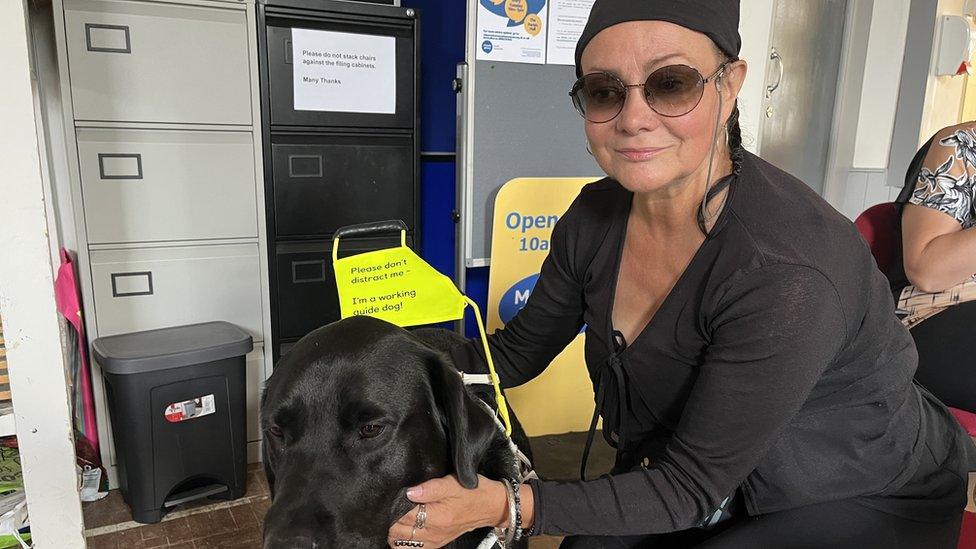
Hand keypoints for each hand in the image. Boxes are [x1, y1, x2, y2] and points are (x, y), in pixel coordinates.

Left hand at [387, 475, 506, 547]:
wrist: (491, 507)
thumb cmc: (473, 492)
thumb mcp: (453, 484)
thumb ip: (430, 488)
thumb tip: (409, 492)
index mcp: (436, 517)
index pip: (402, 516)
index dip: (393, 506)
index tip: (391, 496)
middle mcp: (433, 533)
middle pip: (397, 531)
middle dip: (390, 518)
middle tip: (391, 504)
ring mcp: (434, 541)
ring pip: (400, 542)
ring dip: (394, 530)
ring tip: (396, 515)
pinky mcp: (435, 544)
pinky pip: (411, 548)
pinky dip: (402, 540)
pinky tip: (403, 527)